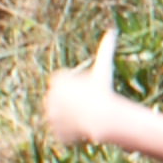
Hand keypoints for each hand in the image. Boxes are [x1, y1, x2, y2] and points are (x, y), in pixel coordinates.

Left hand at [41, 28, 120, 146]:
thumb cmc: (104, 90)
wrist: (103, 116)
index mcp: (57, 81)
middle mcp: (50, 97)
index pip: (64, 83)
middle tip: (88, 105)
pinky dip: (73, 132)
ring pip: (64, 116)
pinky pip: (64, 132)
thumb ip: (105, 49)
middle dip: (73, 103)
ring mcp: (51, 116)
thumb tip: (112, 30)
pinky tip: (85, 128)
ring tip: (87, 116)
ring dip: (73, 118)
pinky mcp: (55, 131)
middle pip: (63, 100)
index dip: (77, 87)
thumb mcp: (104, 69)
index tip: (87, 90)